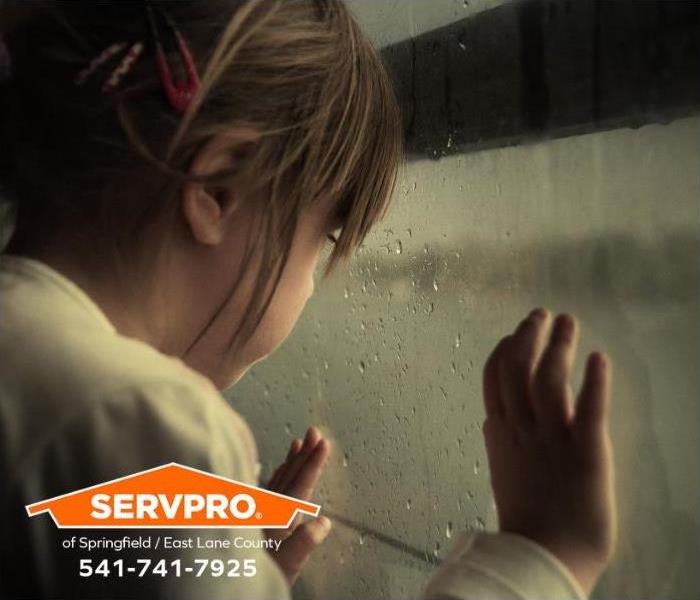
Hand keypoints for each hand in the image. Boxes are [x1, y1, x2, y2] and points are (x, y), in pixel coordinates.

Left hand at [264, 426, 331, 586]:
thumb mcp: (285, 567)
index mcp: (275, 520)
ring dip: (288, 462)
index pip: (298, 486)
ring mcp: (255, 515)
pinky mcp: (248, 521)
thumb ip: (302, 545)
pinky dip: (269, 477)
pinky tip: (264, 468)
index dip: (312, 463)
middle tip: (315, 431)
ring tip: (298, 443)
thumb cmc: (254, 579)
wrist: (222, 588)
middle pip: (287, 478)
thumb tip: (323, 521)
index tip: (323, 441)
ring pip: (274, 481)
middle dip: (303, 454)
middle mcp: (264, 512)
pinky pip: (262, 491)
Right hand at [482, 308, 616, 595]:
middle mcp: (522, 430)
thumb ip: (499, 439)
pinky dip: (595, 381)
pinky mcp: (587, 453)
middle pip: (519, 369)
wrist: (545, 556)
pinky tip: (599, 358)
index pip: (494, 378)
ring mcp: (553, 440)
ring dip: (558, 346)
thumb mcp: (503, 470)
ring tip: (567, 322)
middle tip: (540, 314)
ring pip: (549, 381)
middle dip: (528, 336)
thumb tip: (489, 417)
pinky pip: (590, 410)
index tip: (515, 331)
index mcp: (501, 433)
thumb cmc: (526, 517)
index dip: (504, 350)